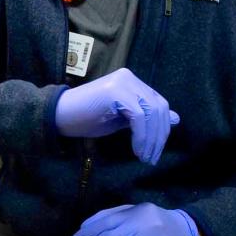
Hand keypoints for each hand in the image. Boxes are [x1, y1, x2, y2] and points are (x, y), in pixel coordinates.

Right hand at [55, 68, 179, 163]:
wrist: (59, 116)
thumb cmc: (86, 118)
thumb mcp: (122, 119)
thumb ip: (146, 117)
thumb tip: (176, 118)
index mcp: (131, 81)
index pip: (159, 103)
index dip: (162, 129)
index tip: (155, 150)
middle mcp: (129, 77)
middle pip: (158, 107)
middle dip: (159, 136)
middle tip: (152, 158)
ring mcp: (122, 82)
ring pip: (151, 112)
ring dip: (151, 139)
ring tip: (145, 157)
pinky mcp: (115, 92)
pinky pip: (139, 116)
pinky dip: (141, 136)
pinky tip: (136, 149)